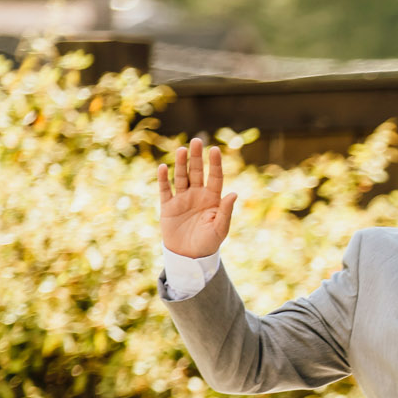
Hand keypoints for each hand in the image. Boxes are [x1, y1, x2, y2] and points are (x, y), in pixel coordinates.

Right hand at [158, 138, 238, 259]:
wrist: (189, 256)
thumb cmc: (208, 243)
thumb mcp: (220, 228)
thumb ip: (225, 211)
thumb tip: (234, 193)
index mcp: (213, 199)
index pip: (215, 178)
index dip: (214, 164)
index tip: (215, 150)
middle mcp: (197, 195)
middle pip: (196, 172)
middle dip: (196, 157)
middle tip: (197, 141)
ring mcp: (182, 199)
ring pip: (181, 177)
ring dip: (181, 164)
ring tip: (182, 150)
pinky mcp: (168, 206)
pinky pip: (165, 189)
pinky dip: (164, 179)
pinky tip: (164, 167)